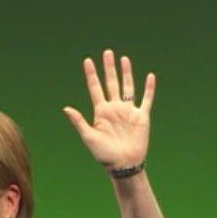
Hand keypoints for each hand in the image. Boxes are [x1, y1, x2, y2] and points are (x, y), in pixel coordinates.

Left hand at [63, 49, 154, 169]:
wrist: (124, 165)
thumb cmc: (104, 154)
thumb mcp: (89, 137)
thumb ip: (79, 122)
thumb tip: (66, 108)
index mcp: (101, 112)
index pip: (95, 88)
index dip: (91, 75)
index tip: (87, 61)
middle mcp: (114, 108)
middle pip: (111, 83)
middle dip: (109, 68)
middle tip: (107, 52)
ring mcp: (128, 111)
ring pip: (127, 87)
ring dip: (126, 73)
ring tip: (124, 59)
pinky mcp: (141, 117)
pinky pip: (146, 99)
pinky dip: (149, 88)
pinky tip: (150, 76)